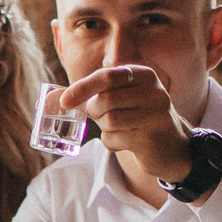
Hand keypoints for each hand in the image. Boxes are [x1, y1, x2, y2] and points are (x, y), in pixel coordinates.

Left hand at [59, 66, 195, 183]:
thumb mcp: (121, 98)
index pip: (107, 76)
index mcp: (144, 75)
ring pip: (109, 121)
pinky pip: (115, 139)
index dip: (82, 88)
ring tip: (118, 128)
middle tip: (101, 116)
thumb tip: (50, 100)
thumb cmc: (137, 116)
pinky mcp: (151, 139)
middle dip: (95, 111)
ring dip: (104, 128)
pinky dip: (111, 142)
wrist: (172, 146)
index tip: (65, 101)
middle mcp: (154, 92)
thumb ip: (91, 94)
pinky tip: (125, 140)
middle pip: (105, 100)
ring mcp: (156, 116)